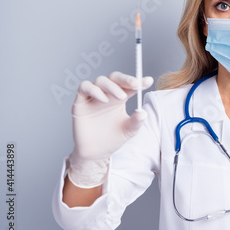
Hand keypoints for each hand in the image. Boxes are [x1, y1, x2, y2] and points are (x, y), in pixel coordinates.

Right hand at [68, 71, 153, 187]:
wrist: (96, 153)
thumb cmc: (113, 138)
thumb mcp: (129, 131)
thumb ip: (136, 121)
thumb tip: (143, 113)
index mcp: (120, 98)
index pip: (129, 86)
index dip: (139, 82)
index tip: (148, 81)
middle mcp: (107, 94)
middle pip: (115, 77)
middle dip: (125, 79)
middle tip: (135, 84)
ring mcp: (93, 97)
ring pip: (101, 80)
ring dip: (113, 86)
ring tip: (121, 97)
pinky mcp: (80, 102)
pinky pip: (84, 87)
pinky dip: (94, 90)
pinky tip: (103, 99)